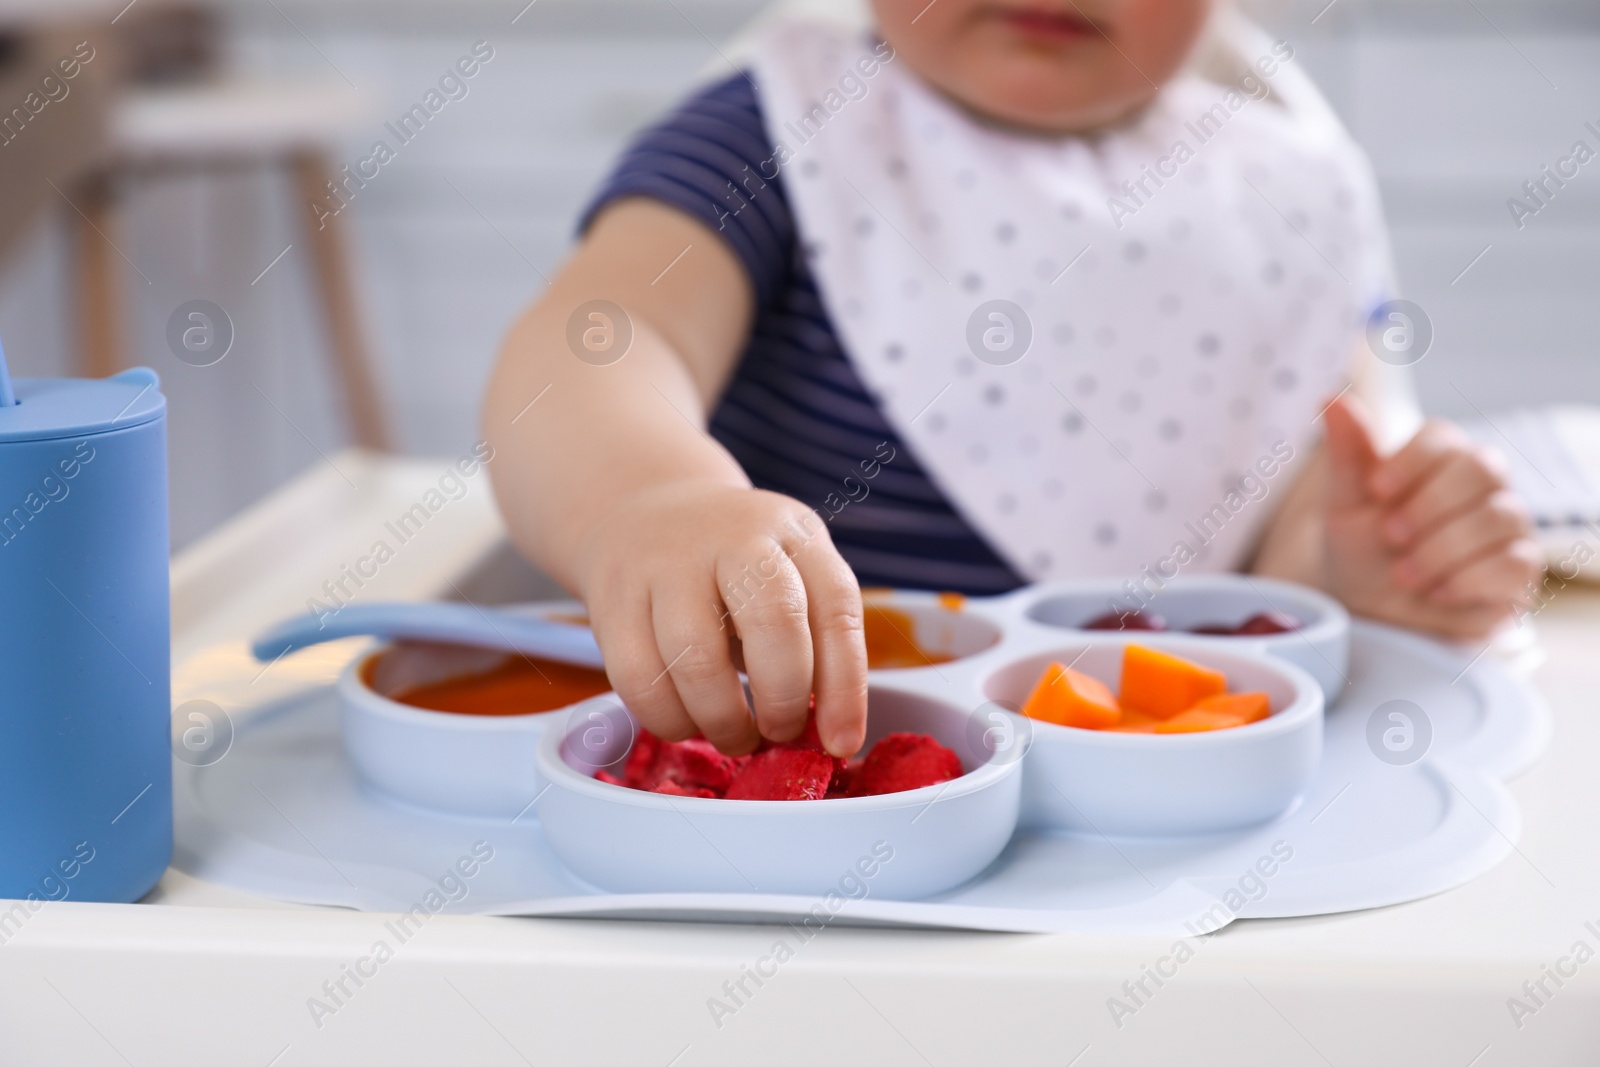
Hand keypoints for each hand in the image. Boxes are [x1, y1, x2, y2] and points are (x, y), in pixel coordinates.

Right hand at [575, 480, 867, 756]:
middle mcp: (733, 538)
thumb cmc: (732, 565)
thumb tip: (831, 730)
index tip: (841, 742)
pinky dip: (668, 720)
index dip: (845, 686)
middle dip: (783, 700)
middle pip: (773, 624)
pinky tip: (686, 720)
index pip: (835, 607)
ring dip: (723, 721)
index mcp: (792, 533)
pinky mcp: (613, 599)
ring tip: (734, 734)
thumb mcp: (789, 573)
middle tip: (779, 732)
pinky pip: (640, 681)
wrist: (641, 513)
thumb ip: (814, 638)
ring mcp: (667, 565)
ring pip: (698, 661)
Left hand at [1320, 395, 1540, 639]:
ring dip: (1443, 549)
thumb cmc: (1362, 550)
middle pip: (1483, 466)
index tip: (1377, 490)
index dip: (1412, 461)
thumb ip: (1347, 455)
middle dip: (1431, 504)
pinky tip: (1436, 592)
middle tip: (1391, 536)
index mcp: (1439, 460)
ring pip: (1500, 515)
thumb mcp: (1345, 507)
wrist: (1376, 614)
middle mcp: (1482, 485)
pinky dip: (1470, 579)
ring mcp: (1507, 525)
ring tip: (1404, 575)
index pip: (1444, 437)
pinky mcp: (1520, 570)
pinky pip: (1516, 562)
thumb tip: (1330, 400)